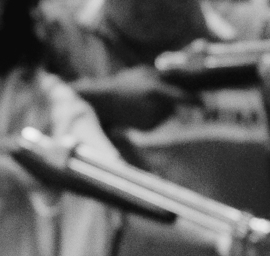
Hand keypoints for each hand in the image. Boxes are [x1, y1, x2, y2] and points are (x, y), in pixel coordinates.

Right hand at [74, 65, 198, 129]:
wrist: (102, 103)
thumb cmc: (124, 84)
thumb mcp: (145, 73)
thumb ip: (166, 75)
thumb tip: (183, 76)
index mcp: (157, 91)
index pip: (185, 98)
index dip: (199, 102)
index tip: (207, 106)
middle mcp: (156, 108)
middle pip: (175, 104)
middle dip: (169, 99)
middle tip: (150, 93)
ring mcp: (152, 120)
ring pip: (167, 112)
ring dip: (159, 107)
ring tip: (139, 102)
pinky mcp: (147, 128)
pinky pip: (158, 120)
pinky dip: (151, 115)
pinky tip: (136, 112)